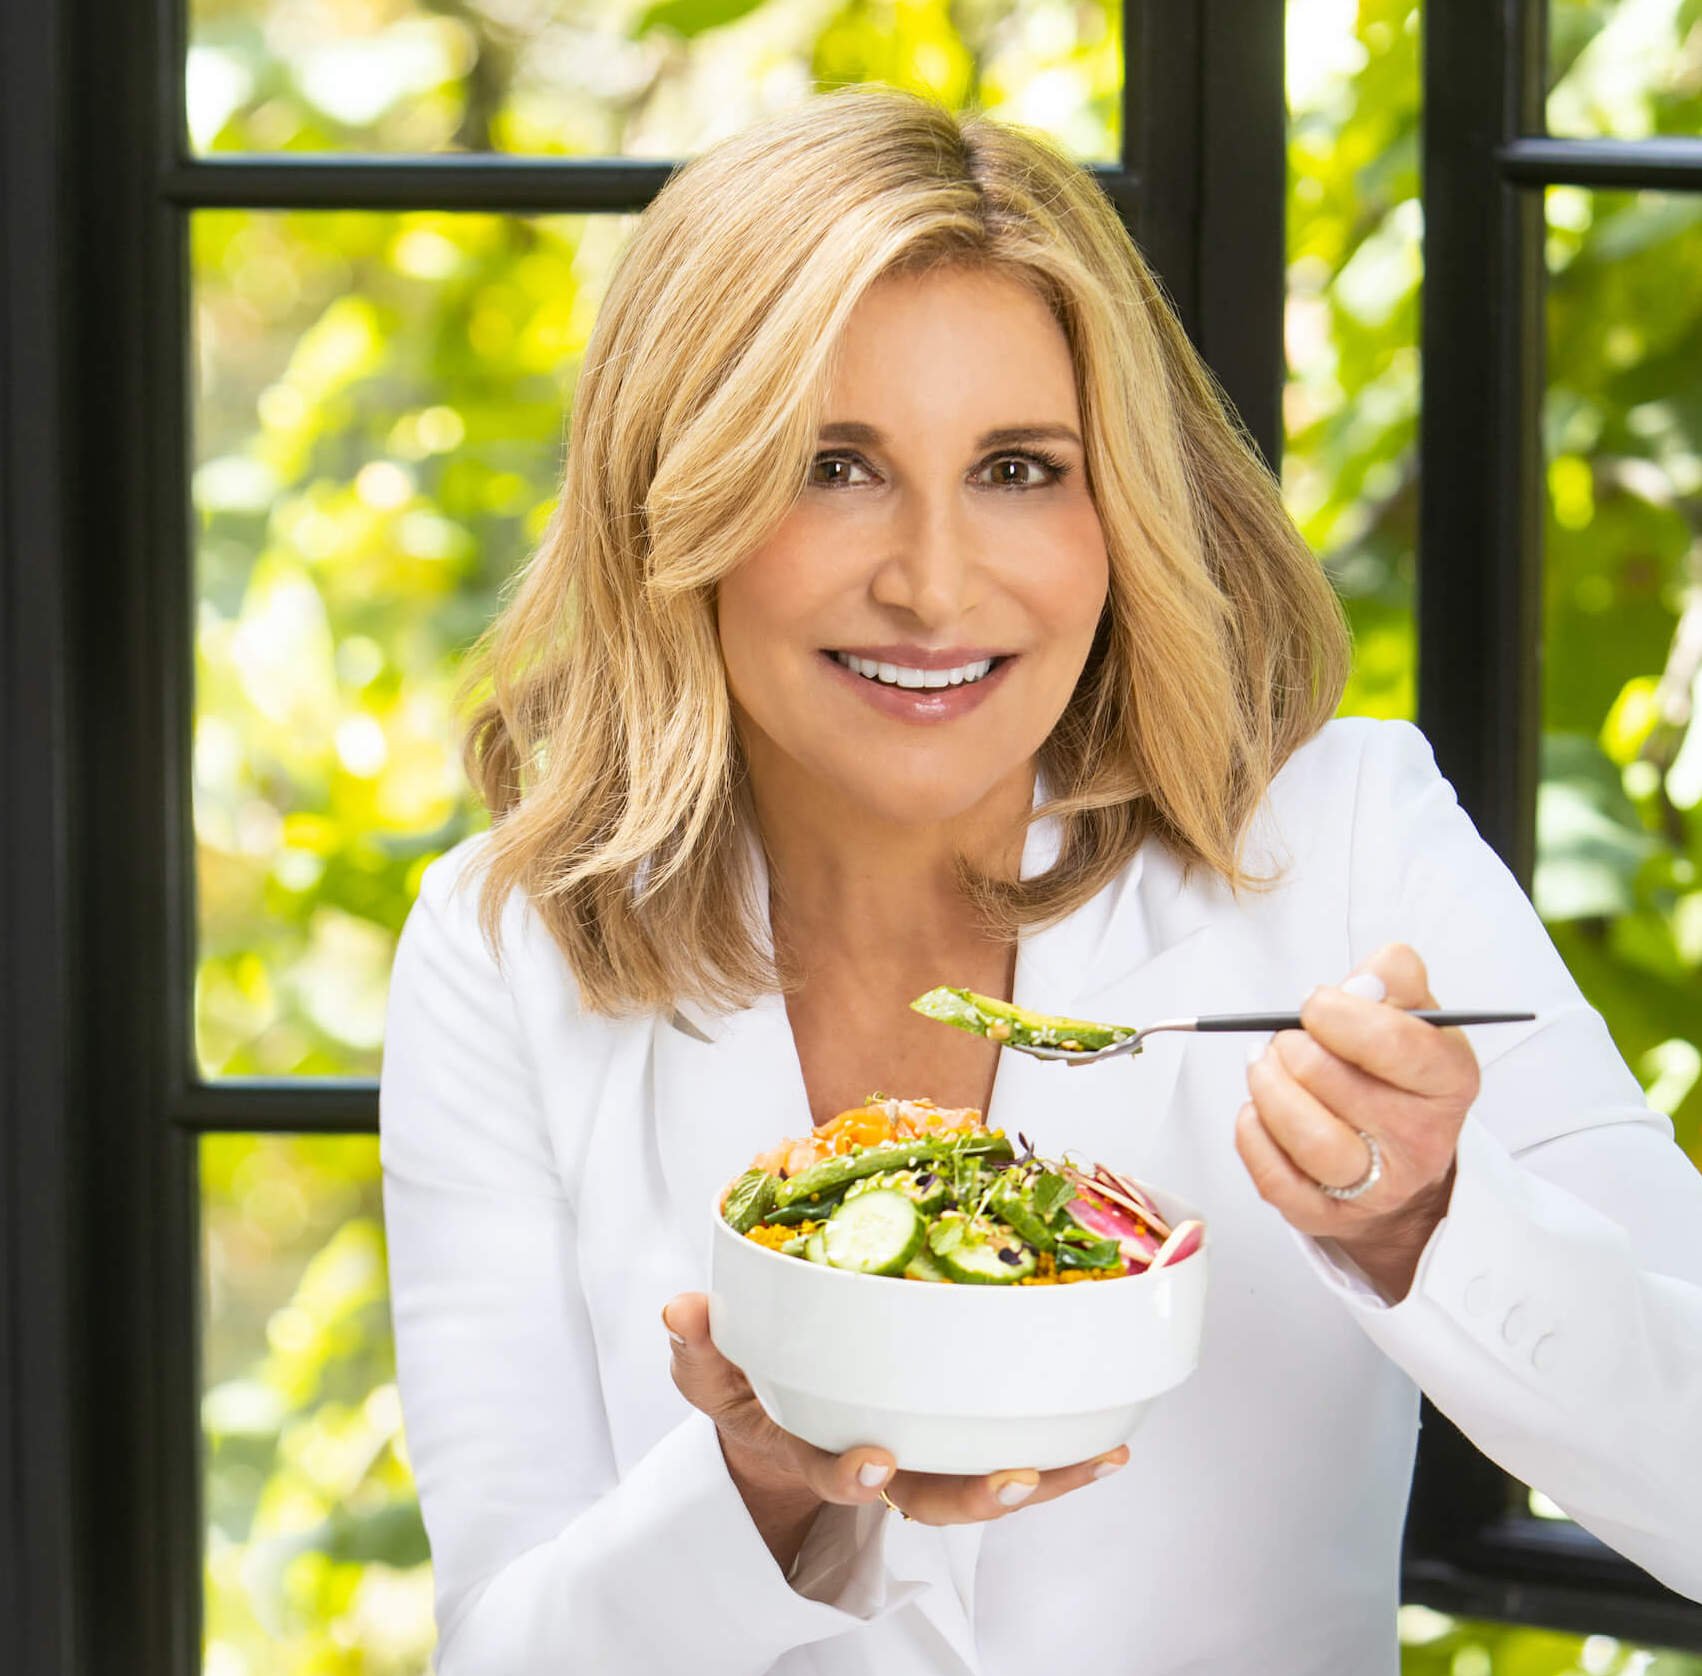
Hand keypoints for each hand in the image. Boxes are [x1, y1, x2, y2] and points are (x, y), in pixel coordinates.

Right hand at [661, 1291, 1128, 1523]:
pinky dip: (1064, 1456)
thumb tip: (679, 1308)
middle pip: (931, 1501)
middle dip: (974, 1498)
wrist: (778, 1419)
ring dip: (1044, 1481)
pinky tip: (1111, 1443)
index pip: (833, 1472)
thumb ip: (698, 1343)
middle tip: (1014, 1480)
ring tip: (1094, 1462)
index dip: (854, 1474)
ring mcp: (924, 1459)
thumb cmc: (750, 1387)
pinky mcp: (957, 1440)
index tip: (874, 1460)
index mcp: (814, 1448)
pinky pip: (1012, 1453)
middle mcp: (879, 1466)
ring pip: (984, 1487)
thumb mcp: (711, 1368)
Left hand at [1235, 941, 1480, 1302]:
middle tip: (1290, 1039)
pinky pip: (1271, 1172)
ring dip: (1267, 1085)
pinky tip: (1261, 1110)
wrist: (1397, 1157)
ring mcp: (1374, 1186)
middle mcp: (1420, 1139)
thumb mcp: (1412, 1013)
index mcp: (1448, 1080)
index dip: (1339, 1014)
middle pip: (1331, 1079)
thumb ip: (1393, 978)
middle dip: (1293, 1045)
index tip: (1316, 1005)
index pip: (1396, 1042)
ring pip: (1304, 1133)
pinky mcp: (1325, 1214)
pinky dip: (1252, 1130)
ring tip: (1267, 1066)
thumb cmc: (1394, 1073)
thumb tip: (1365, 980)